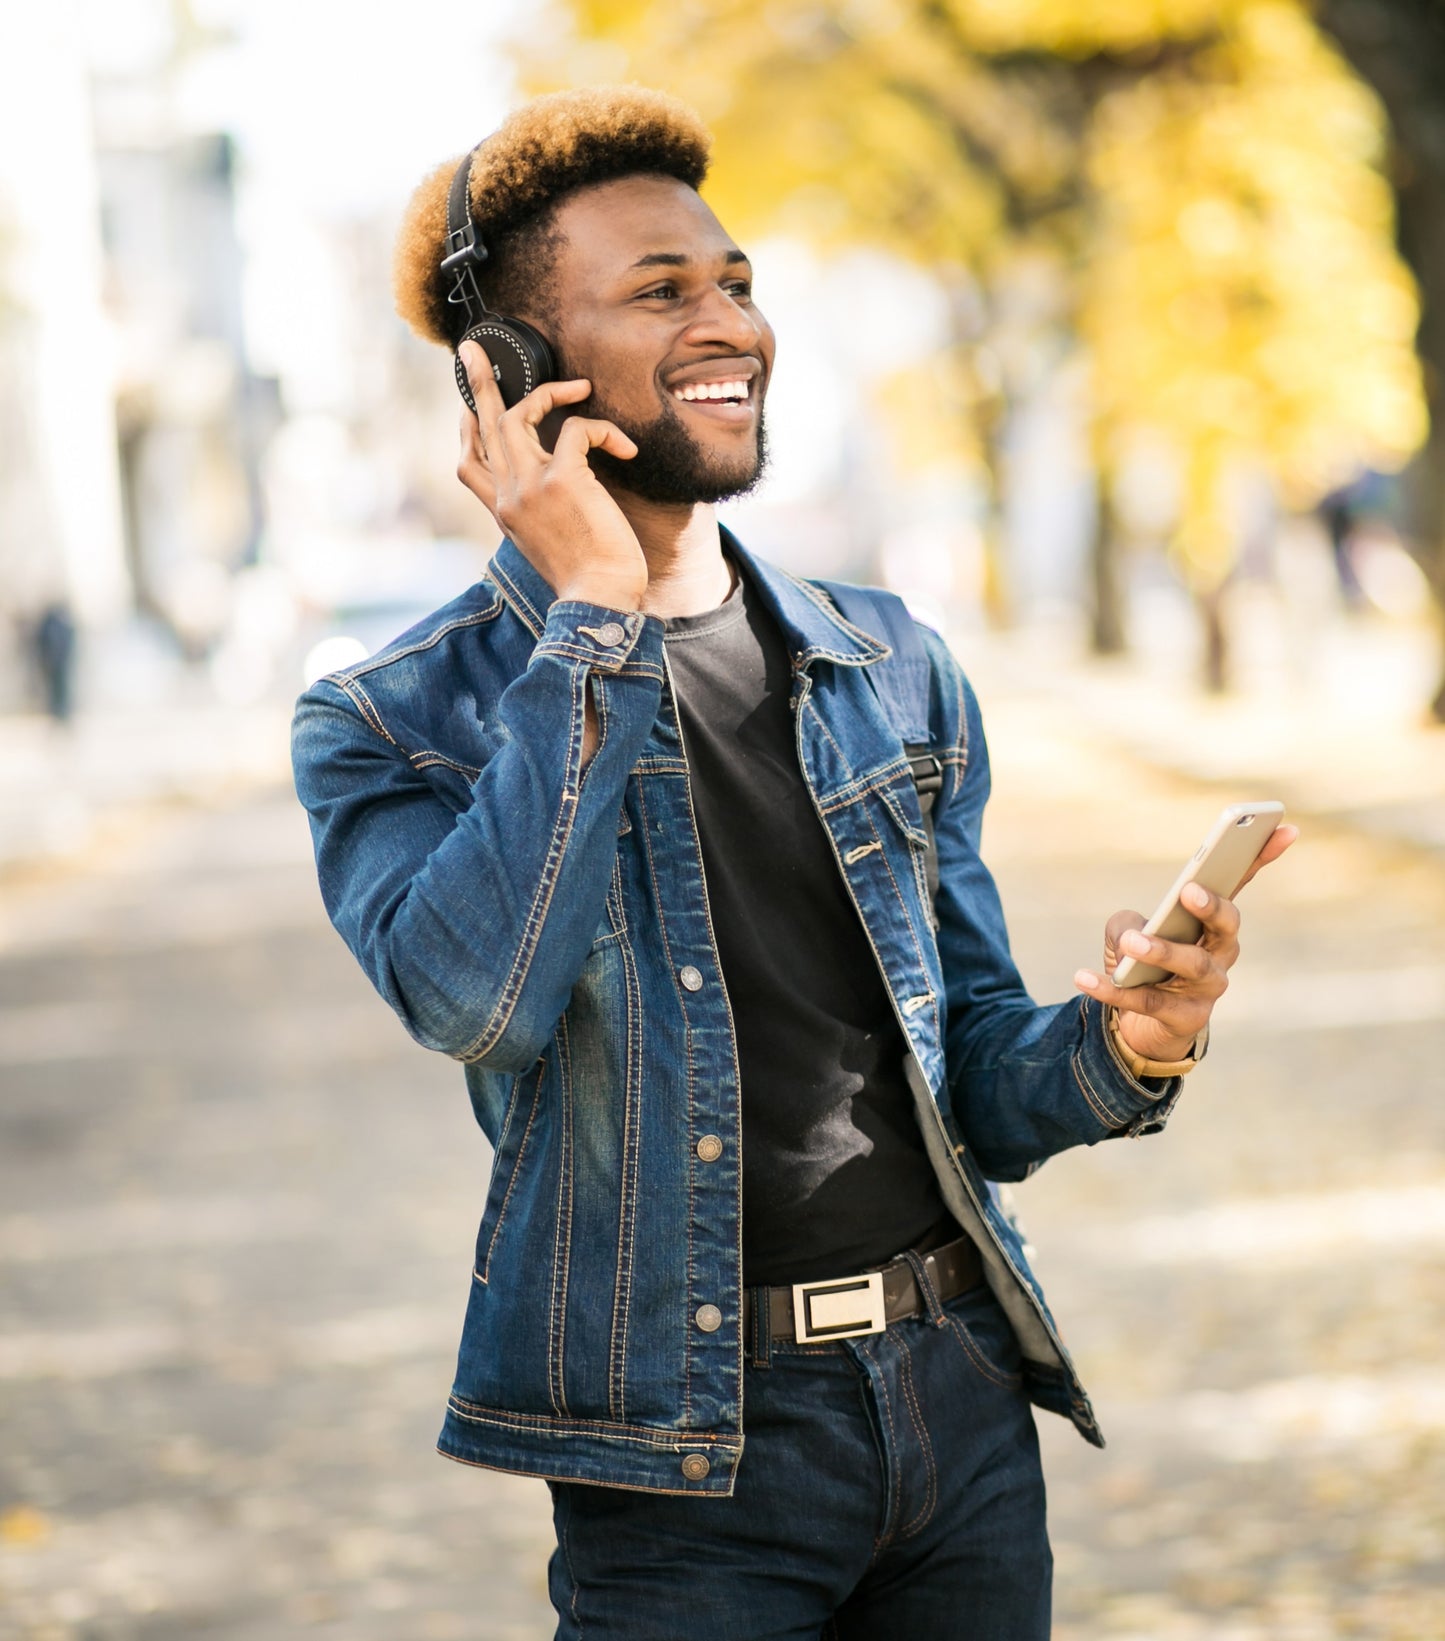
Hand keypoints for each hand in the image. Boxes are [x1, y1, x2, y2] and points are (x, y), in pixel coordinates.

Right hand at [456, 340, 647, 610]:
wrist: (599, 599)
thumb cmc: (588, 578)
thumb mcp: (551, 543)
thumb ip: (543, 512)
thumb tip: (564, 484)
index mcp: (503, 513)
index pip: (469, 464)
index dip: (467, 430)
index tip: (468, 405)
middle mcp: (508, 496)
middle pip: (483, 427)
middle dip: (480, 383)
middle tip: (474, 349)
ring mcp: (530, 485)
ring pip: (517, 415)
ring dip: (547, 392)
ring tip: (579, 387)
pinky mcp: (563, 478)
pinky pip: (578, 429)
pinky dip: (604, 430)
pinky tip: (626, 448)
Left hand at [1074, 823, 1297, 1062]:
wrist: (1143, 1024)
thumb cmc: (1143, 964)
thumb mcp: (1129, 932)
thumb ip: (1127, 923)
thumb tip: (1131, 935)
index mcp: (1213, 922)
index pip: (1241, 883)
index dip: (1264, 855)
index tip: (1285, 827)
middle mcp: (1220, 952)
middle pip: (1226, 926)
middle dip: (1211, 907)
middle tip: (1187, 891)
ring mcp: (1208, 987)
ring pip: (1191, 964)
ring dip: (1160, 950)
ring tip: (1131, 942)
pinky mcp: (1185, 1018)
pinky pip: (1148, 1001)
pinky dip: (1112, 989)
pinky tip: (1083, 976)